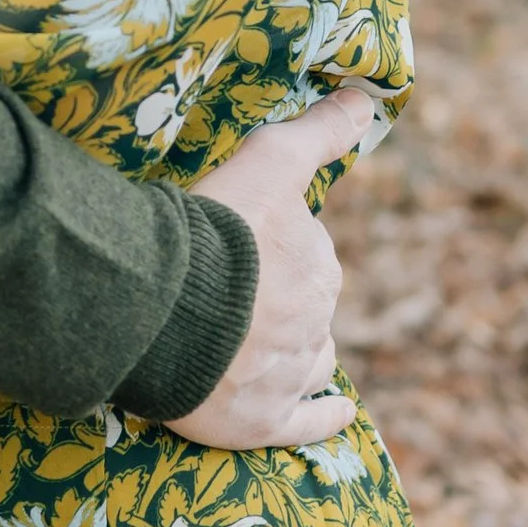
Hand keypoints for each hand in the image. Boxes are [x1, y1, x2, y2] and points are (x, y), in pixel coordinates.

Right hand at [175, 84, 388, 449]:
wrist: (160, 304)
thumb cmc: (214, 229)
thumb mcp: (270, 161)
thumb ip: (319, 133)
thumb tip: (367, 101)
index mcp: (320, 268)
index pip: (308, 263)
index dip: (276, 256)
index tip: (245, 251)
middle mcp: (315, 324)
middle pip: (308, 313)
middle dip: (283, 305)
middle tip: (238, 297)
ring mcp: (289, 376)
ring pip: (309, 362)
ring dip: (299, 354)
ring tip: (269, 346)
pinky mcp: (261, 421)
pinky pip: (307, 425)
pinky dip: (324, 419)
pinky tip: (339, 415)